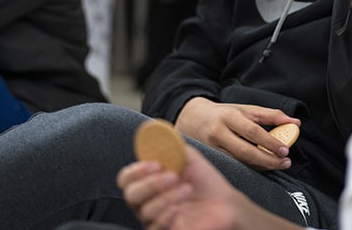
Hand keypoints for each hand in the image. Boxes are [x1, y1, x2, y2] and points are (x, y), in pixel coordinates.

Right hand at [119, 146, 239, 229]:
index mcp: (148, 181)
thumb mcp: (187, 157)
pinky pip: (155, 228)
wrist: (224, 202)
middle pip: (131, 195)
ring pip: (145, 211)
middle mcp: (147, 201)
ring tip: (187, 189)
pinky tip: (178, 208)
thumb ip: (170, 146)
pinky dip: (165, 216)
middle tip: (173, 176)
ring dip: (166, 197)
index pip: (126, 179)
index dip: (136, 171)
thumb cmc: (204, 181)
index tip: (155, 164)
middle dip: (151, 183)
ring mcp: (155, 218)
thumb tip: (153, 132)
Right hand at [174, 97, 298, 169]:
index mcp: (229, 116)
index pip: (252, 131)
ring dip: (262, 165)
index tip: (285, 149)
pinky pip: (235, 166)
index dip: (269, 141)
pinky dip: (251, 167)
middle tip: (285, 162)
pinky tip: (263, 166)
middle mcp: (219, 132)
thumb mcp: (245, 109)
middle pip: (246, 151)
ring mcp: (213, 148)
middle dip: (268, 159)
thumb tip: (296, 122)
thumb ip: (270, 115)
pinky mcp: (212, 158)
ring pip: (241, 162)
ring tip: (278, 165)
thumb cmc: (224, 113)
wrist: (192, 118)